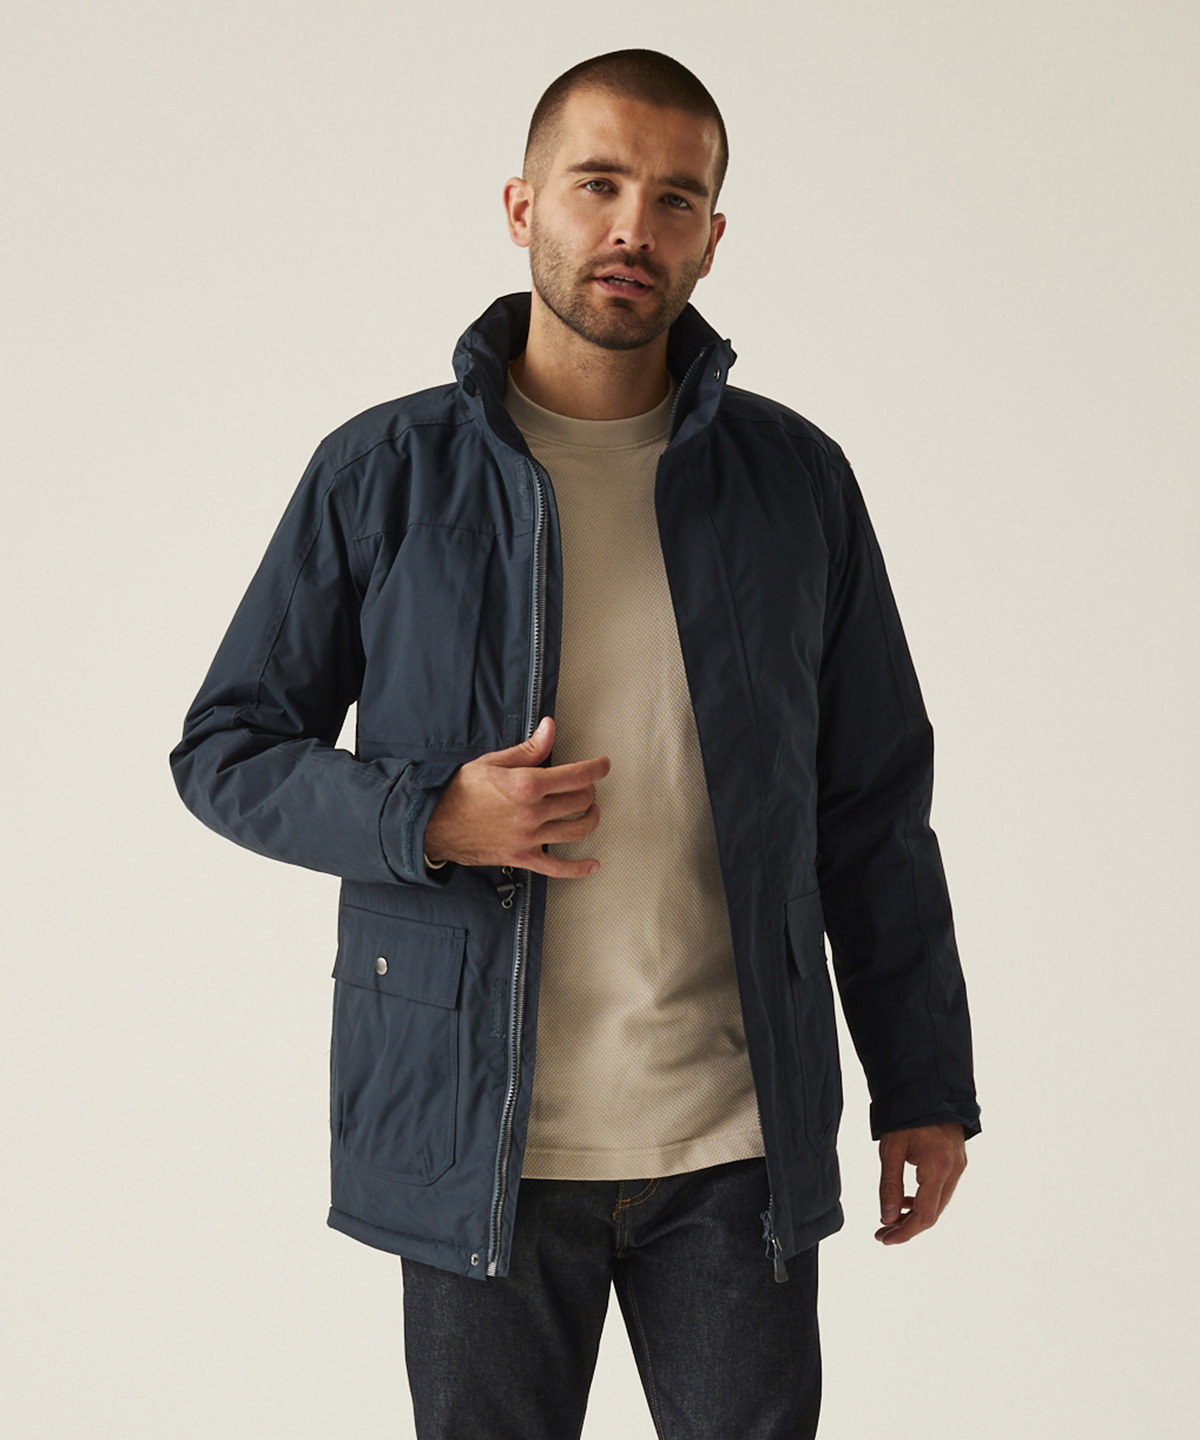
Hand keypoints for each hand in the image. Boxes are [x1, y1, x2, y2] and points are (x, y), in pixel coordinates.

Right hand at [423, 716, 609, 878]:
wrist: (433, 823)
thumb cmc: (459, 791)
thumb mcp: (494, 762)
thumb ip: (528, 749)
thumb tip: (549, 729)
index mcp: (526, 785)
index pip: (576, 775)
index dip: (597, 768)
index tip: (603, 765)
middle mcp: (531, 813)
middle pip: (579, 802)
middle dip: (589, 791)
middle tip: (586, 785)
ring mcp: (528, 838)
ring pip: (576, 831)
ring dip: (590, 819)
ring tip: (590, 811)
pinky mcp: (521, 857)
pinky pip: (557, 868)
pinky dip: (579, 868)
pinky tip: (592, 864)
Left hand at [875, 1122, 966, 1244]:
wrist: (927, 1087)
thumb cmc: (906, 1115)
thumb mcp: (891, 1150)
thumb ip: (890, 1186)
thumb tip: (887, 1218)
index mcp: (938, 1168)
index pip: (924, 1216)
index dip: (904, 1232)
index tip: (885, 1239)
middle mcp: (954, 1170)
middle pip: (933, 1213)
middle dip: (908, 1227)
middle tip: (883, 1233)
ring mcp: (958, 1166)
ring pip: (938, 1203)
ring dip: (916, 1214)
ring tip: (891, 1218)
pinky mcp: (957, 1161)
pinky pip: (942, 1190)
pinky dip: (924, 1199)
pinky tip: (906, 1200)